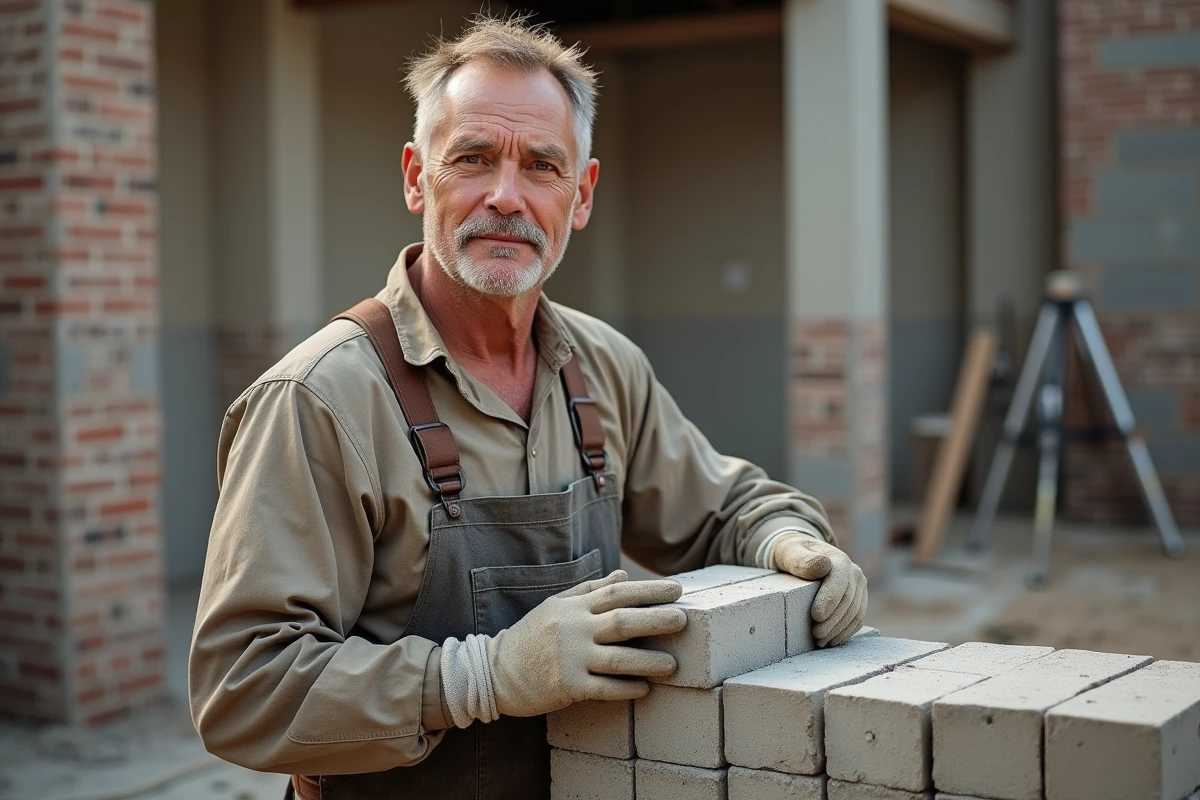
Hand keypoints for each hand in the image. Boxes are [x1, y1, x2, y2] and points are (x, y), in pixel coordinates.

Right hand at [487, 570, 687, 717]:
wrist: (495, 670)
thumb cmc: (531, 636)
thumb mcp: (556, 606)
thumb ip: (590, 591)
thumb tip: (623, 577)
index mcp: (574, 607)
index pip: (617, 593)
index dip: (649, 590)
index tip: (677, 590)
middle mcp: (574, 629)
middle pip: (623, 622)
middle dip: (656, 620)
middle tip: (684, 621)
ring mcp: (571, 659)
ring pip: (618, 659)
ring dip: (648, 661)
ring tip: (673, 664)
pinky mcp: (567, 686)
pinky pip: (604, 688)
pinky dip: (626, 688)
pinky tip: (645, 689)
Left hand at [772, 537, 866, 647]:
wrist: (802, 555)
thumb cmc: (792, 555)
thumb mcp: (789, 553)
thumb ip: (801, 559)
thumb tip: (823, 565)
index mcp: (840, 561)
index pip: (840, 583)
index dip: (830, 602)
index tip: (815, 617)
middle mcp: (854, 574)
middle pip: (849, 602)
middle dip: (833, 622)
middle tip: (816, 635)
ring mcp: (859, 588)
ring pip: (855, 614)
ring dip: (839, 630)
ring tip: (821, 642)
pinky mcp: (859, 600)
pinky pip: (857, 620)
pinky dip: (845, 632)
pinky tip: (832, 641)